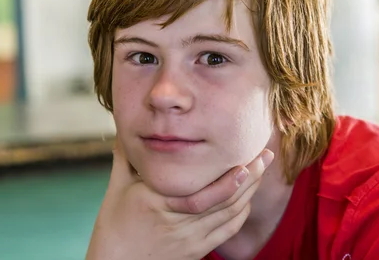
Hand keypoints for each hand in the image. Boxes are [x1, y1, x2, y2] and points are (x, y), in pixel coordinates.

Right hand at [85, 138, 273, 259]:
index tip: (244, 158)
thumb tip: (125, 131)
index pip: (201, 193)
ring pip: (230, 216)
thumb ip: (125, 158)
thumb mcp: (117, 189)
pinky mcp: (195, 251)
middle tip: (265, 155)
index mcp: (157, 203)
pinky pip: (227, 232)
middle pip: (224, 201)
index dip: (229, 180)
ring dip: (250, 191)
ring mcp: (189, 240)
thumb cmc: (113, 227)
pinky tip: (248, 197)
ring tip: (262, 169)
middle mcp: (178, 223)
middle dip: (249, 177)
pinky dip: (242, 213)